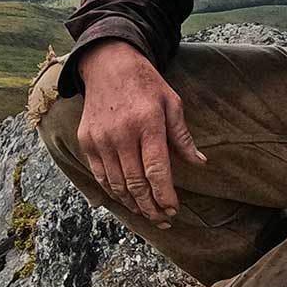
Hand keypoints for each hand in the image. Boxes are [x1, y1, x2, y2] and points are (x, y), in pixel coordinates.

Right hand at [76, 40, 205, 227]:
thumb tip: (200, 163)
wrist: (109, 66)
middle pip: (136, 183)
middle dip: (151, 206)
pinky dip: (114, 191)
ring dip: (133, 203)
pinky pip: (100, 175)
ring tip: (148, 213)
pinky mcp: (86, 141)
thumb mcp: (173, 103)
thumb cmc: (147, 85)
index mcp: (148, 124)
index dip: (165, 195)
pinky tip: (127, 199)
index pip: (157, 169)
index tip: (174, 210)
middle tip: (164, 219)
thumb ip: (183, 136)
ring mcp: (101, 139)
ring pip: (116, 184)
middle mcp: (122, 134)